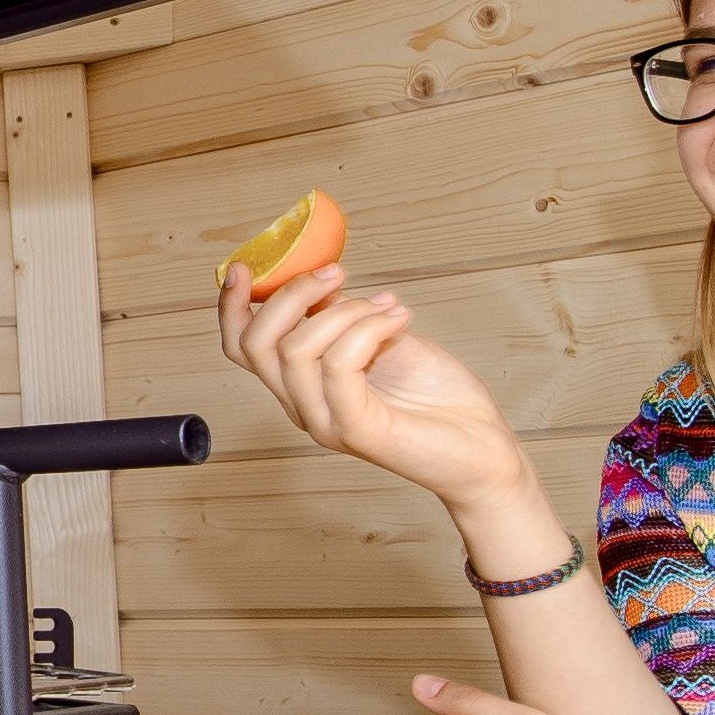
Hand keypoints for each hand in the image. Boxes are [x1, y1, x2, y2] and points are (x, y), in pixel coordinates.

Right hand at [225, 249, 538, 522]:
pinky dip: (369, 328)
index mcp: (302, 385)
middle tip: (337, 272)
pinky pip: (339, 365)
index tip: (247, 266)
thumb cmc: (437, 398)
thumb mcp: (380, 338)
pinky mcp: (357, 431)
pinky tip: (400, 319)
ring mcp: (327, 422)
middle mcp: (304, 407)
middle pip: (257, 343)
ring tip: (388, 305)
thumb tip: (318, 277)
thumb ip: (341, 316)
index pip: (241, 347)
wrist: (483, 448)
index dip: (231, 305)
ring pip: (295, 349)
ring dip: (345, 309)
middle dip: (292, 293)